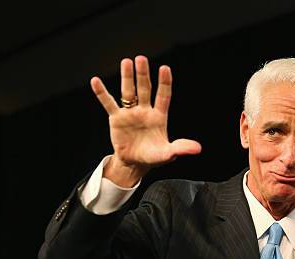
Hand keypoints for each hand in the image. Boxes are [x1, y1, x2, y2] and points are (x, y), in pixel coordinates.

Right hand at [90, 55, 200, 186]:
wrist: (134, 164)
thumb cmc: (153, 157)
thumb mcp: (168, 154)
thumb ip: (181, 148)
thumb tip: (198, 149)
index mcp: (159, 117)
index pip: (163, 96)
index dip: (164, 83)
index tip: (165, 68)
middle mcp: (145, 111)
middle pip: (144, 89)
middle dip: (143, 75)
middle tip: (141, 58)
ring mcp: (130, 113)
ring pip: (128, 92)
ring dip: (127, 77)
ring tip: (126, 62)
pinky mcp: (116, 119)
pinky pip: (109, 103)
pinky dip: (102, 93)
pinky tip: (96, 81)